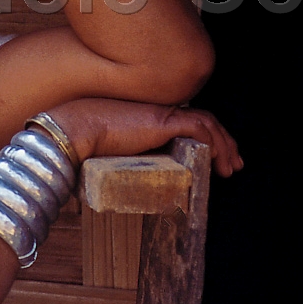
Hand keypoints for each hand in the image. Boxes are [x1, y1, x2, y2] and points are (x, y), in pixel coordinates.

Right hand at [49, 99, 243, 177]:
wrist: (70, 132)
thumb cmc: (78, 147)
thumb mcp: (105, 158)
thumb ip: (116, 167)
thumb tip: (106, 192)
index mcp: (145, 118)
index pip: (184, 122)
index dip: (204, 137)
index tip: (213, 158)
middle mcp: (156, 112)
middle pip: (201, 120)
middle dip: (222, 142)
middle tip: (232, 163)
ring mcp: (160, 114)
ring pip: (207, 123)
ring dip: (224, 145)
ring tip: (231, 167)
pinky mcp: (163, 120)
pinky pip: (201, 128)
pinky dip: (215, 142)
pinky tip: (220, 161)